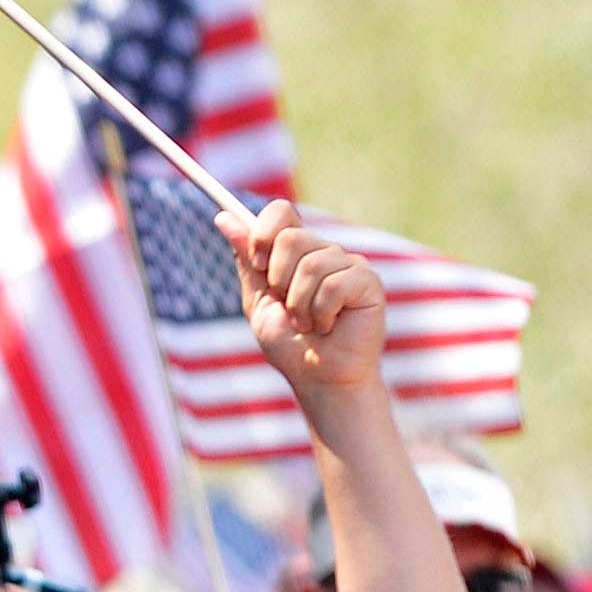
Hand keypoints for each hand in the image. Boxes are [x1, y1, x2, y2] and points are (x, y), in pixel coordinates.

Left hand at [232, 208, 385, 395]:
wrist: (318, 379)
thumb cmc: (290, 346)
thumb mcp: (258, 301)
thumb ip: (246, 260)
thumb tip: (224, 217)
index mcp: (298, 251)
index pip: (281, 212)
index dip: (263, 232)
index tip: (257, 263)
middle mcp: (325, 251)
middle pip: (291, 237)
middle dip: (278, 280)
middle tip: (287, 307)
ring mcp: (349, 264)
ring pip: (312, 264)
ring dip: (299, 305)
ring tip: (308, 324)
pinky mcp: (368, 282)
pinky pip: (335, 285)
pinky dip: (322, 313)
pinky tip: (329, 327)